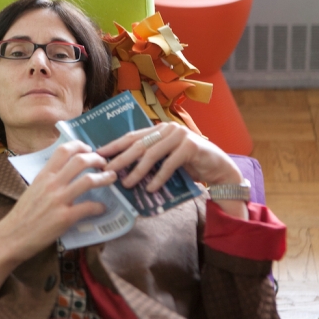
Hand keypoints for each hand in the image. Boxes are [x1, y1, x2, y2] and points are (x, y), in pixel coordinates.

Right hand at [0, 140, 116, 318]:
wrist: (11, 237)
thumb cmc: (22, 215)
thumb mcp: (33, 189)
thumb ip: (48, 180)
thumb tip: (66, 174)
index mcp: (43, 175)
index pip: (63, 150)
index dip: (81, 146)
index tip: (89, 149)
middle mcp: (51, 184)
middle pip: (80, 160)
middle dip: (97, 159)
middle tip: (104, 163)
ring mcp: (58, 200)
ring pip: (88, 180)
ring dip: (104, 178)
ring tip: (111, 178)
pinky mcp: (64, 218)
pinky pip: (88, 207)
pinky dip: (99, 206)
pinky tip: (102, 208)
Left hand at [97, 122, 242, 191]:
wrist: (219, 169)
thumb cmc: (190, 165)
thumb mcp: (166, 158)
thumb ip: (150, 158)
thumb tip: (122, 169)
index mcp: (159, 129)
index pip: (132, 136)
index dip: (114, 145)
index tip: (98, 154)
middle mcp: (168, 128)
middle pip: (138, 144)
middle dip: (121, 158)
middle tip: (107, 171)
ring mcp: (180, 136)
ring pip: (152, 154)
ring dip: (137, 171)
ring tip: (126, 184)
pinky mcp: (190, 147)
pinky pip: (169, 164)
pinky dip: (159, 177)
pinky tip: (150, 189)